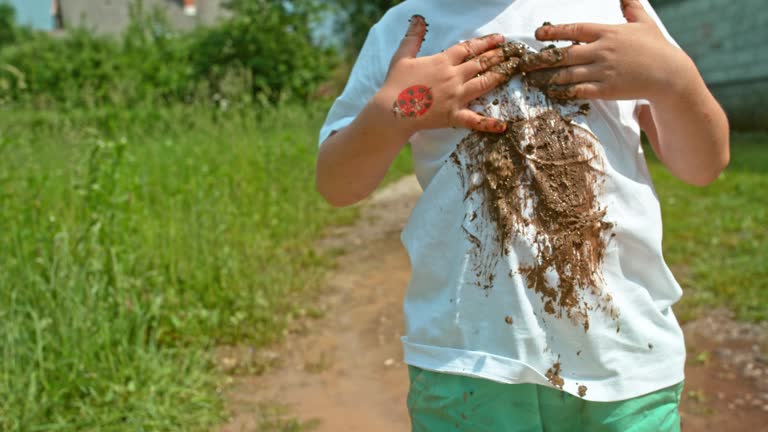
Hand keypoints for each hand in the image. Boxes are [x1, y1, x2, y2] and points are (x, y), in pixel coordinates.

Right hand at [374, 15, 519, 133]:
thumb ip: (413, 37)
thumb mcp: (402, 56)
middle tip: (513, 52)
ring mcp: (455, 97)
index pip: (468, 48)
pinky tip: (503, 126)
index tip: (500, 39)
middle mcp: (453, 77)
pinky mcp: (453, 116)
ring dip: (499, 76)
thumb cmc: (395, 83)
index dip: (485, 42)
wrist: (391, 109)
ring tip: (512, 70)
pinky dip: (489, 124)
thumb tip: (419, 19)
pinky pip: (475, 120)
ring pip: (483, 84)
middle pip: (480, 63)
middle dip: (498, 56)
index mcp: (442, 61)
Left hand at [526, 0, 693, 102]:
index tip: (537, 34)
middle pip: (564, 55)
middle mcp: (602, 51)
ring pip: (567, 74)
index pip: (574, 30)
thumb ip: (631, 7)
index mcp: (607, 33)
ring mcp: (603, 71)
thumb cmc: (657, 48)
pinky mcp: (606, 90)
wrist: (670, 75)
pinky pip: (579, 91)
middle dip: (541, 59)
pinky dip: (563, 92)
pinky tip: (551, 93)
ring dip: (547, 78)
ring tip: (531, 80)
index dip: (554, 32)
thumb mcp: (644, 23)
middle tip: (524, 63)